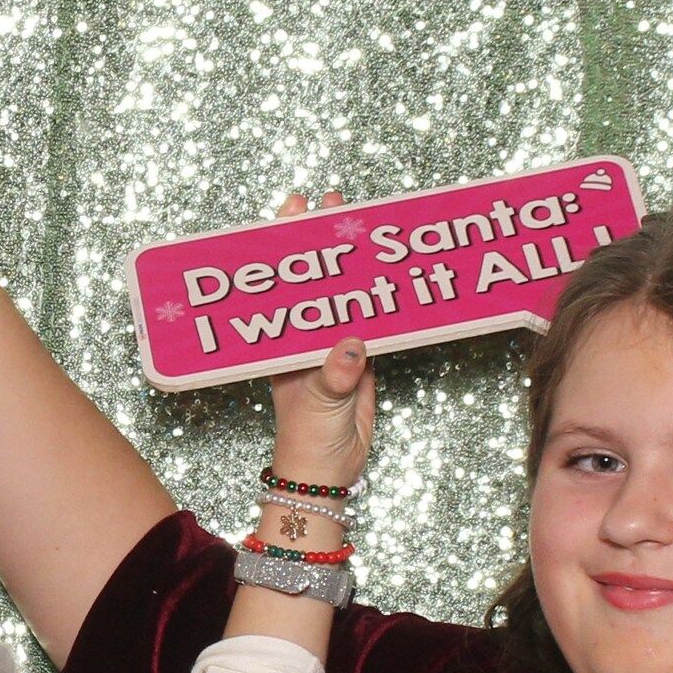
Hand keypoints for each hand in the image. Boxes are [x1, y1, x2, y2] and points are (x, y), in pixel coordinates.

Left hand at [261, 191, 377, 488]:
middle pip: (316, 277)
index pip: (284, 282)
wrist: (328, 472)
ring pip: (345, 293)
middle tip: (334, 199)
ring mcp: (335, 344)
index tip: (296, 208)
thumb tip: (352, 346)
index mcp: (283, 341)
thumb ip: (334, 376)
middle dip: (322, 238)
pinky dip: (382, 296)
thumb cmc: (307, 440)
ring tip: (364, 221)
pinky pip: (374, 318)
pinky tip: (389, 270)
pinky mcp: (363, 359)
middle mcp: (306, 335)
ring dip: (355, 261)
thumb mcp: (318, 405)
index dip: (287, 243)